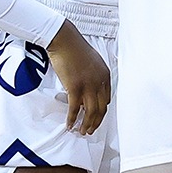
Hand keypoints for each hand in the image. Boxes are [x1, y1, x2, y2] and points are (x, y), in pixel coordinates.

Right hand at [48, 20, 110, 135]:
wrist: (65, 41)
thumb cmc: (75, 48)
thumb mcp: (92, 62)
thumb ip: (93, 77)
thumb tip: (87, 91)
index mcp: (105, 76)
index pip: (106, 99)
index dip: (101, 111)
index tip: (95, 117)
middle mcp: (99, 82)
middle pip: (101, 109)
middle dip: (96, 122)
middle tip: (90, 130)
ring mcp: (88, 85)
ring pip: (90, 112)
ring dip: (86, 124)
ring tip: (82, 131)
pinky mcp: (75, 87)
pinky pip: (75, 108)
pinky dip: (72, 119)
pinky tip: (69, 125)